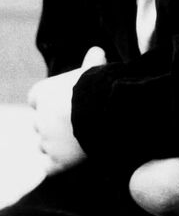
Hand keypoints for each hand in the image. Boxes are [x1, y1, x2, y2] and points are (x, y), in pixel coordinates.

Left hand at [28, 46, 106, 174]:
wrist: (105, 113)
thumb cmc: (99, 87)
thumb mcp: (95, 70)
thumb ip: (93, 62)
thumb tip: (97, 50)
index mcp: (43, 94)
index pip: (36, 99)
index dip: (49, 101)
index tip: (63, 101)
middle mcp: (40, 119)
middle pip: (40, 123)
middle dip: (53, 124)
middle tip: (74, 122)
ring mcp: (47, 142)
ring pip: (44, 145)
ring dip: (55, 144)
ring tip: (77, 139)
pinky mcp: (56, 163)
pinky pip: (49, 166)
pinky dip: (57, 164)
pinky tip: (72, 157)